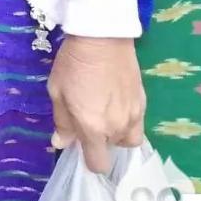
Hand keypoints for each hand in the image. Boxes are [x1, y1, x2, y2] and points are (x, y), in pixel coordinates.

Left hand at [49, 34, 144, 173]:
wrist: (102, 36)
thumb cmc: (73, 63)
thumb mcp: (57, 92)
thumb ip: (62, 122)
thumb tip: (61, 143)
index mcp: (94, 128)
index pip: (98, 164)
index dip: (89, 159)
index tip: (81, 145)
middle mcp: (117, 127)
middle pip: (112, 150)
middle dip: (100, 142)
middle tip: (89, 120)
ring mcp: (134, 115)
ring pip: (128, 139)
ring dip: (116, 133)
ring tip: (105, 113)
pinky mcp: (143, 101)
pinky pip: (137, 123)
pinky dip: (128, 120)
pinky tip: (116, 101)